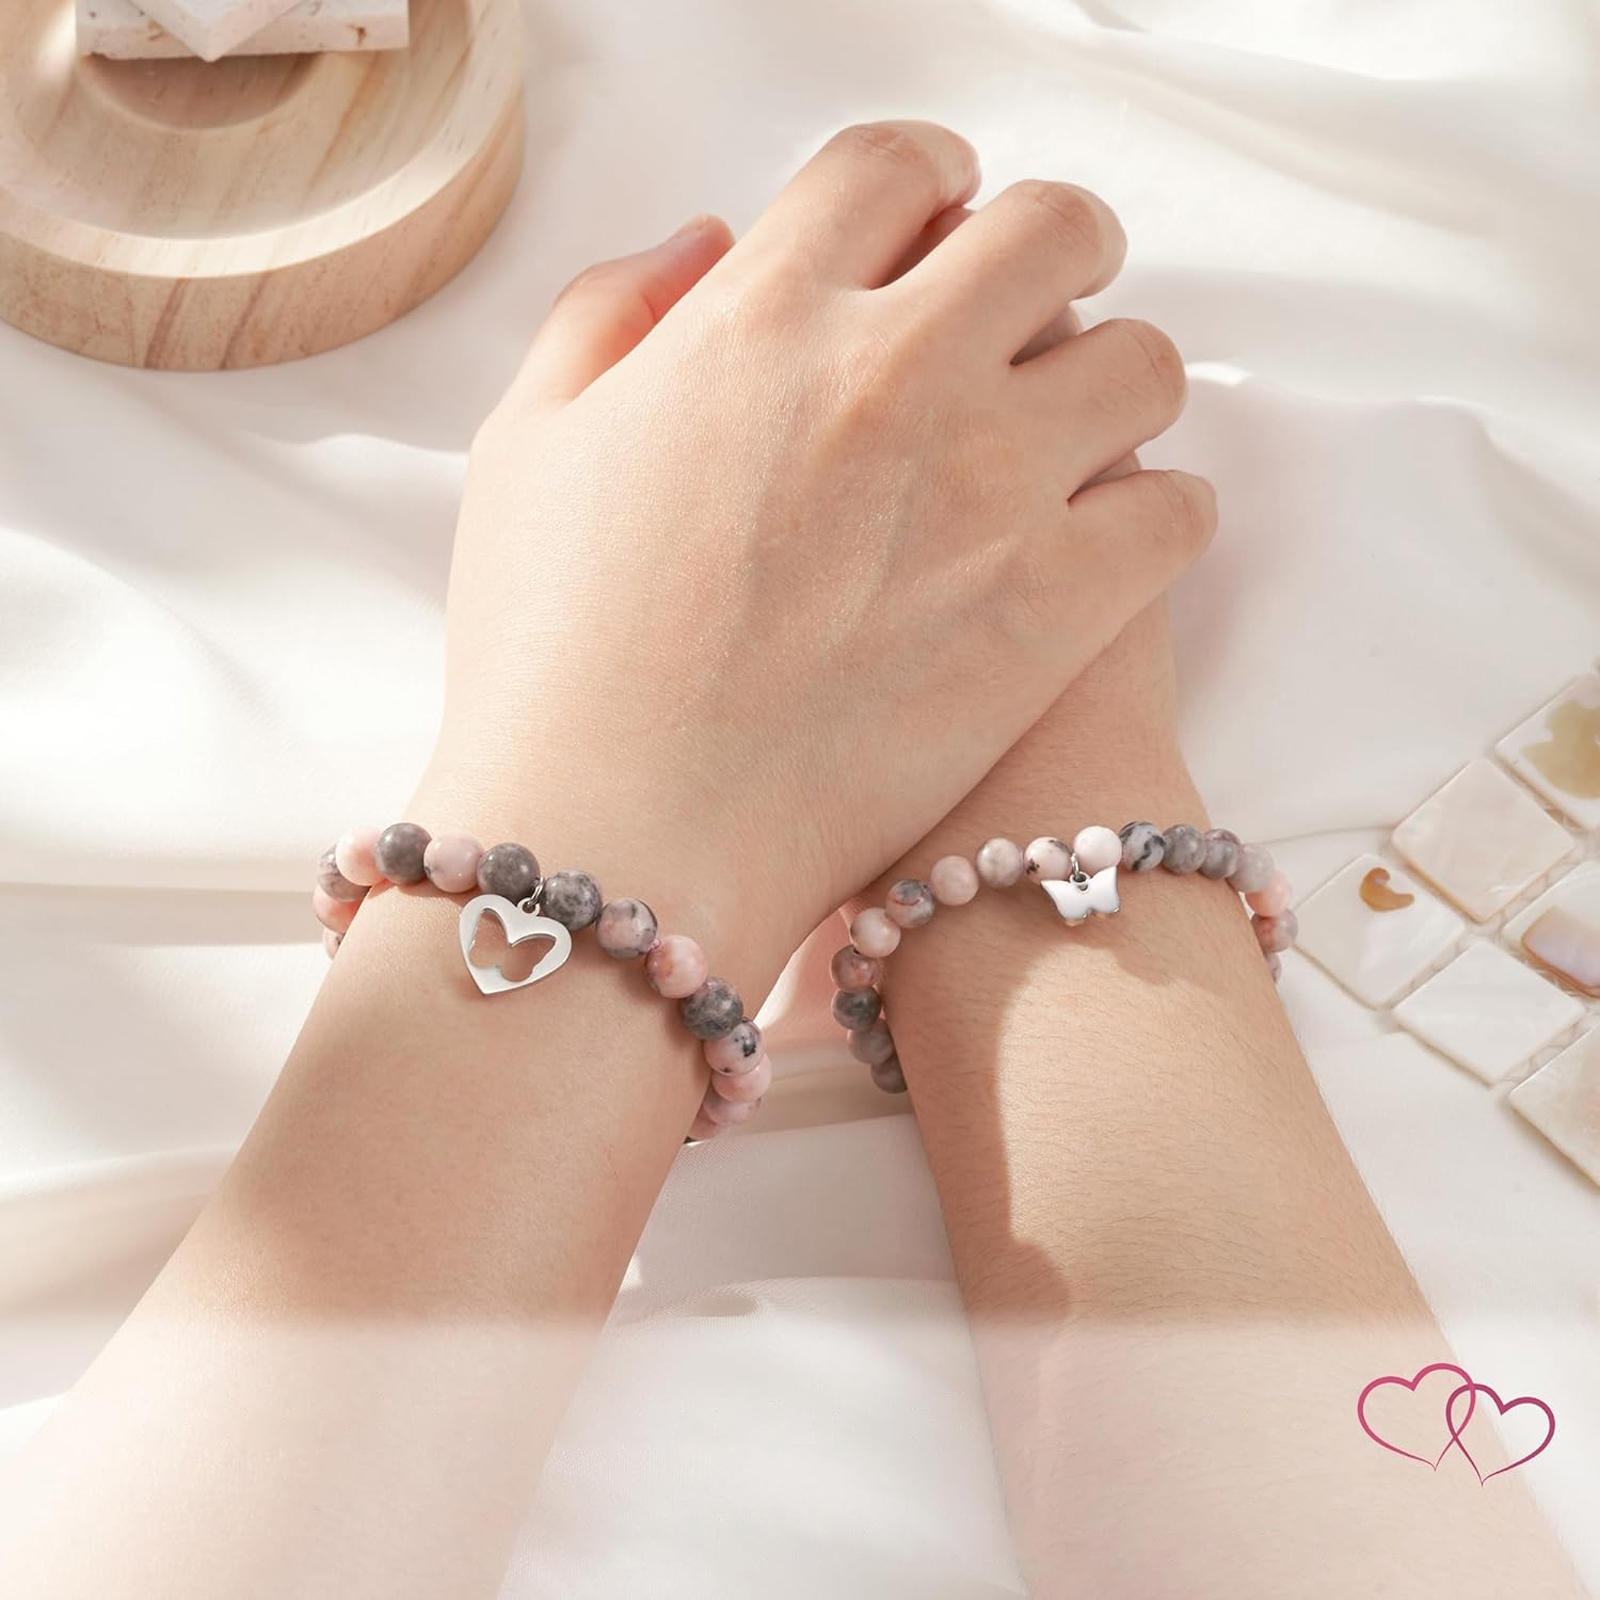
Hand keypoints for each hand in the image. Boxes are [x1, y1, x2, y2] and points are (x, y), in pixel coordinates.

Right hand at [423, 121, 1214, 966]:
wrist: (627, 836)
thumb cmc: (555, 662)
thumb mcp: (528, 451)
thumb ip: (608, 315)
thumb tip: (707, 243)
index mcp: (760, 319)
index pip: (891, 169)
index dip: (928, 178)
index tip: (940, 213)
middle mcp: (893, 373)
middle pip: (1051, 229)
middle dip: (1057, 245)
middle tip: (1042, 300)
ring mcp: (991, 488)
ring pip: (1140, 361)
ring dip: (1115, 382)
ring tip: (1077, 436)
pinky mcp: (1057, 608)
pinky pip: (1176, 510)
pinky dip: (1155, 514)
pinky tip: (1106, 545)